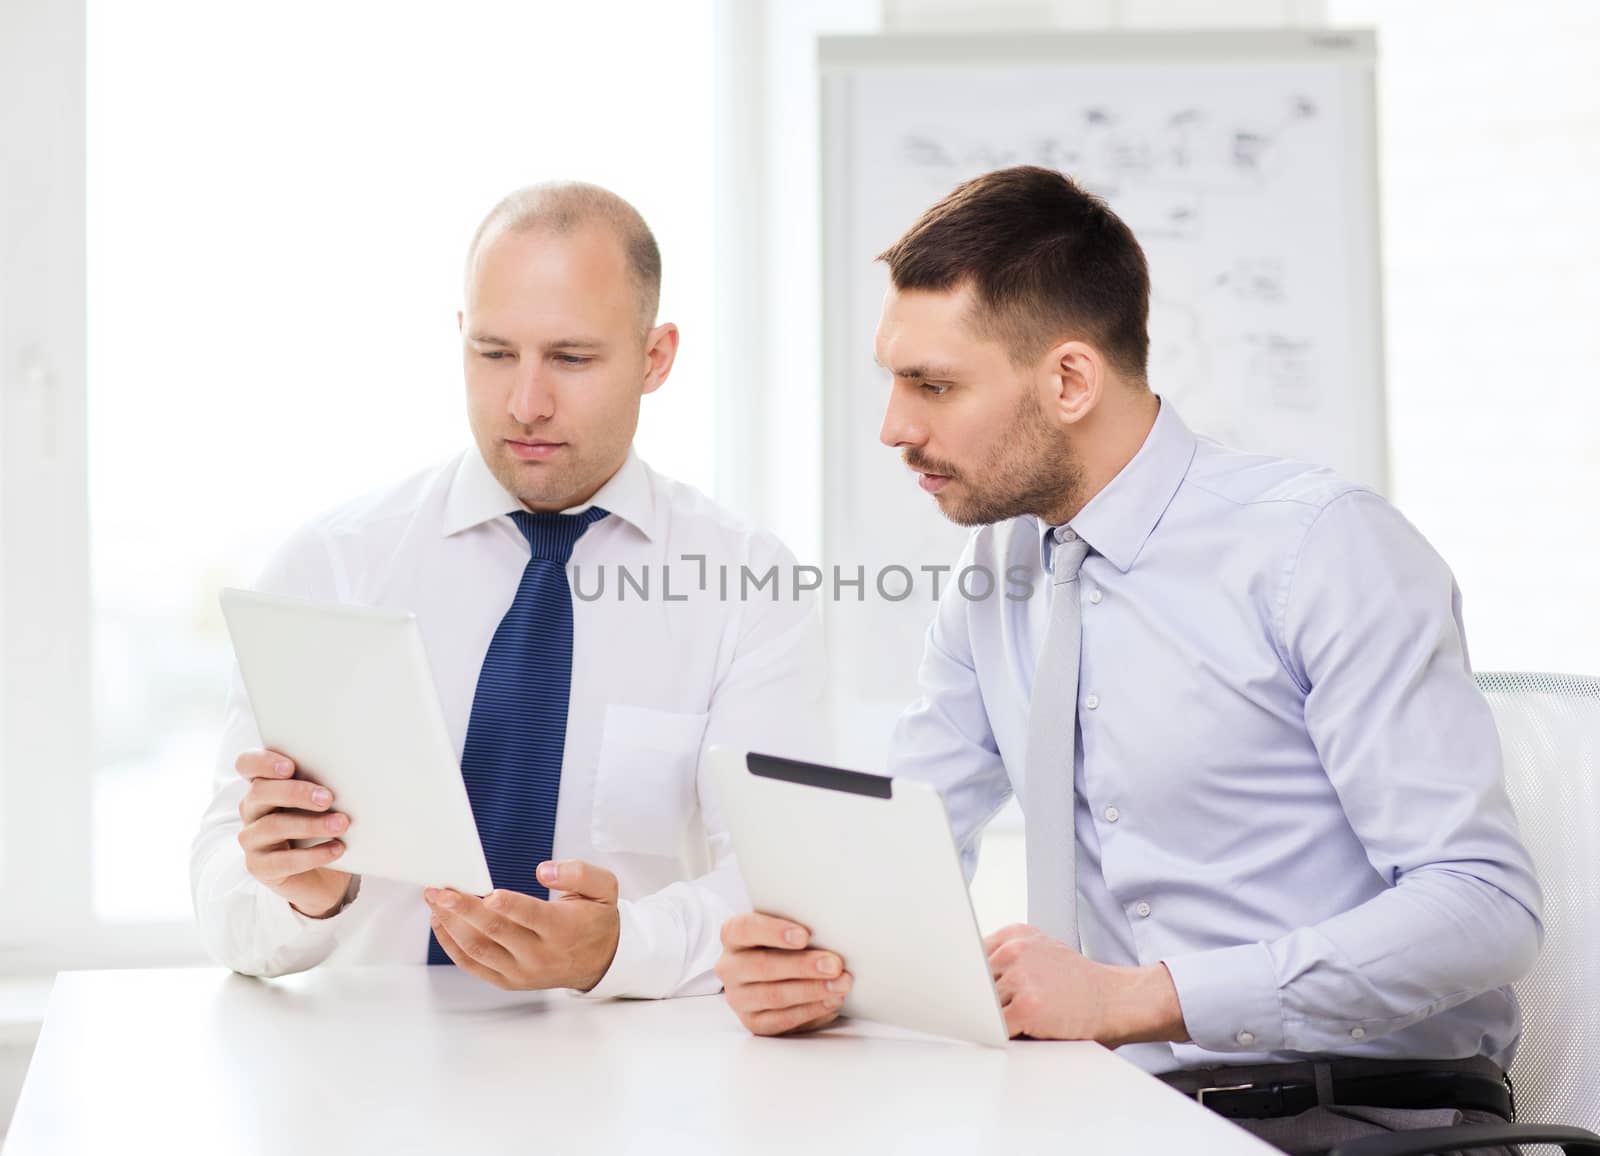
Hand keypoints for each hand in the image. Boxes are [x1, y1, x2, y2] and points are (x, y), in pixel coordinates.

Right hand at [235, 748, 354, 918]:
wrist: (325, 874)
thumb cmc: (324, 826)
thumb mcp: (325, 801)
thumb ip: (324, 784)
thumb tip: (351, 772)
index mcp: (265, 785)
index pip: (247, 764)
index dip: (262, 761)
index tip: (290, 767)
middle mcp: (252, 809)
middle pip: (260, 792)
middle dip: (295, 792)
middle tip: (327, 798)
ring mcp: (252, 839)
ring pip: (272, 826)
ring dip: (310, 824)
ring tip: (341, 824)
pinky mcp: (259, 867)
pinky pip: (281, 861)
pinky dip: (312, 854)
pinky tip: (336, 849)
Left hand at [424, 859, 620, 990]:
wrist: (599, 961)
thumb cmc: (595, 918)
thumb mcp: (603, 888)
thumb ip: (578, 873)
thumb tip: (543, 871)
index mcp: (563, 929)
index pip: (530, 916)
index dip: (508, 904)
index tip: (487, 892)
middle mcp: (539, 954)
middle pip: (494, 931)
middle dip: (463, 909)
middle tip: (440, 890)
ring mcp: (521, 971)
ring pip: (478, 949)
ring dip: (451, 924)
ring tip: (434, 901)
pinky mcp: (507, 980)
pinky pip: (472, 965)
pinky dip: (451, 944)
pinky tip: (440, 923)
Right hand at [715, 913, 851, 1035]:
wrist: (774, 973)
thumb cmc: (783, 944)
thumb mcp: (784, 928)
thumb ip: (797, 928)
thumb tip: (832, 932)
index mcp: (733, 935)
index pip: (745, 929)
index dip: (774, 931)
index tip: (804, 936)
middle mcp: (730, 967)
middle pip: (763, 965)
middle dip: (803, 966)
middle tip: (835, 965)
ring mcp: (738, 997)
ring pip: (774, 995)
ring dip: (812, 990)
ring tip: (840, 985)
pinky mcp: (753, 1022)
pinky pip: (782, 1020)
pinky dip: (810, 1011)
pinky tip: (831, 1002)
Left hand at [985, 923, 1189, 1045]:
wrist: (1115, 998)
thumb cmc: (1078, 983)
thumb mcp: (1040, 952)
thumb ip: (1006, 957)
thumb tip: (965, 975)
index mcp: (1015, 934)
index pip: (969, 953)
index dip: (967, 976)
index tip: (961, 987)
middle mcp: (1014, 950)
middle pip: (970, 980)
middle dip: (978, 997)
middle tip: (990, 1006)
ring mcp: (1019, 977)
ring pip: (982, 1005)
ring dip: (992, 1017)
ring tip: (1021, 1018)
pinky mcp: (1025, 1007)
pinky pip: (995, 1027)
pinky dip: (1002, 1034)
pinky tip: (1021, 1031)